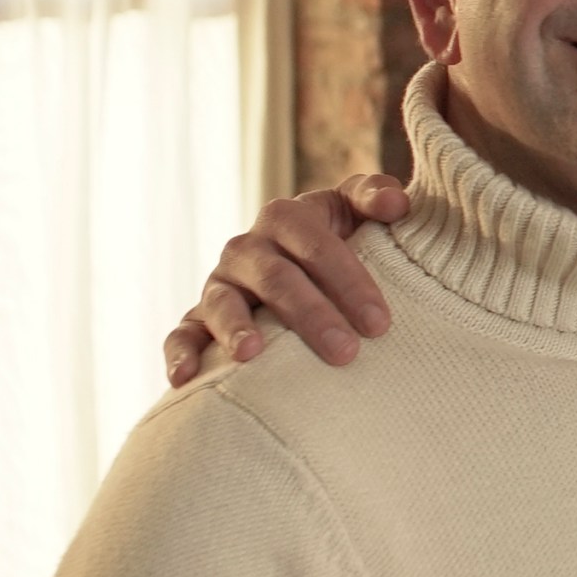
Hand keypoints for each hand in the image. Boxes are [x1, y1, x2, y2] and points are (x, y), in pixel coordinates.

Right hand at [162, 173, 407, 385]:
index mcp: (287, 218)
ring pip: (223, 303)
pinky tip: (185, 380)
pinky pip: (182, 334)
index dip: (350, 282)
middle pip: (277, 279)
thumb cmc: (344, 237)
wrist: (304, 262)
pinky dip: (180, 354)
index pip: (318, 246)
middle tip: (345, 352)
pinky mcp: (198, 318)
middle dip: (312, 316)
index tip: (380, 322)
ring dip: (236, 329)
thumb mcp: (357, 208)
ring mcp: (220, 284)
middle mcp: (247, 248)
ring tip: (252, 355)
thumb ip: (376, 195)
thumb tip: (396, 203)